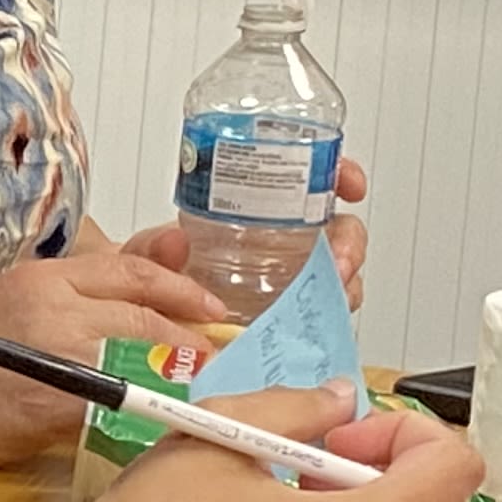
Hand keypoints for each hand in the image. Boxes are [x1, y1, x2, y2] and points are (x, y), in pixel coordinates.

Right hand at [0, 246, 234, 475]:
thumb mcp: (28, 303)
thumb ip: (96, 283)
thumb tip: (176, 245)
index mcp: (43, 276)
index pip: (131, 271)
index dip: (182, 289)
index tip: (213, 311)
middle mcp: (50, 305)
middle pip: (141, 316)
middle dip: (187, 340)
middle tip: (215, 359)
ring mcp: (52, 353)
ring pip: (137, 360)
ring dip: (175, 378)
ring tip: (196, 391)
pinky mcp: (52, 402)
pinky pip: (116, 405)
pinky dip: (145, 414)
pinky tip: (160, 422)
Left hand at [122, 155, 371, 303]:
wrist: (161, 327)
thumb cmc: (164, 280)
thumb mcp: (151, 257)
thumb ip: (152, 248)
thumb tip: (172, 241)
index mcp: (260, 213)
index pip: (311, 181)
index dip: (340, 174)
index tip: (350, 184)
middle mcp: (286, 243)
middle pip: (340, 231)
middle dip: (350, 242)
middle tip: (338, 261)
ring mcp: (295, 281)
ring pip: (339, 274)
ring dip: (345, 283)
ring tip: (332, 292)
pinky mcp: (295, 317)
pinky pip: (326, 314)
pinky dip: (330, 317)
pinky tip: (318, 323)